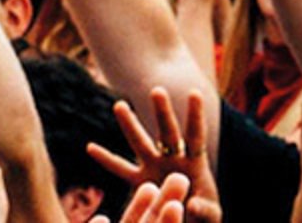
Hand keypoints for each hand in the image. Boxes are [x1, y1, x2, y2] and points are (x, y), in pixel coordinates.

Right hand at [87, 87, 219, 218]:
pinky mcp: (140, 183)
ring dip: (130, 125)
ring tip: (119, 105)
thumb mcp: (211, 216)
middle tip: (157, 90)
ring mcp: (155, 168)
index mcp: (195, 162)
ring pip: (141, 144)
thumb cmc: (205, 219)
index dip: (195, 115)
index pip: (196, 135)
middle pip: (168, 132)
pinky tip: (90, 147)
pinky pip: (121, 170)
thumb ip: (205, 210)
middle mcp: (173, 159)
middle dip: (162, 112)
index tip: (194, 93)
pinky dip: (106, 159)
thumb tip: (189, 204)